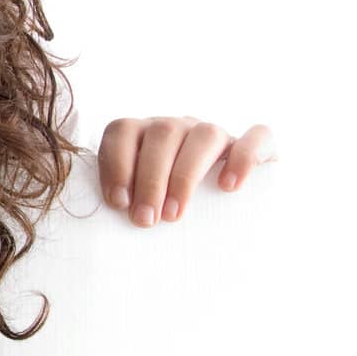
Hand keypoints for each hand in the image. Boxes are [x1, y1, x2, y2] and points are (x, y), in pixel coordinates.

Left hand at [98, 116, 277, 227]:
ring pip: (205, 134)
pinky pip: (258, 138)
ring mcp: (217, 134)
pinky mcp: (257, 147)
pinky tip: (230, 187)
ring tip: (175, 215)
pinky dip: (244, 158)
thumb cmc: (163, 213)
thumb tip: (98, 227)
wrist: (225, 215)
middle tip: (145, 220)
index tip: (117, 203)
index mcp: (143, 135)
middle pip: (162, 133)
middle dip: (150, 178)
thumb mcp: (138, 205)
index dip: (116, 163)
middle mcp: (178, 128)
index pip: (122, 130)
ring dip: (186, 175)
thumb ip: (121, 204)